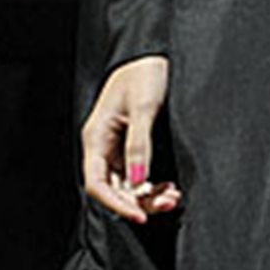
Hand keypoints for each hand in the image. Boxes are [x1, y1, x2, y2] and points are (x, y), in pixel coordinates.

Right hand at [82, 54, 181, 223]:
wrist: (152, 54)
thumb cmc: (142, 73)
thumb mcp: (143, 108)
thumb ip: (139, 145)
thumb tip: (139, 181)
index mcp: (96, 137)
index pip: (97, 184)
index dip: (116, 204)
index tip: (139, 214)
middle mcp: (103, 147)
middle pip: (113, 189)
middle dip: (139, 202)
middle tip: (167, 203)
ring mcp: (116, 149)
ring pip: (127, 186)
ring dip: (148, 197)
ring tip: (173, 197)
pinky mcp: (131, 147)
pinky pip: (138, 176)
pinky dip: (152, 186)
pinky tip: (169, 188)